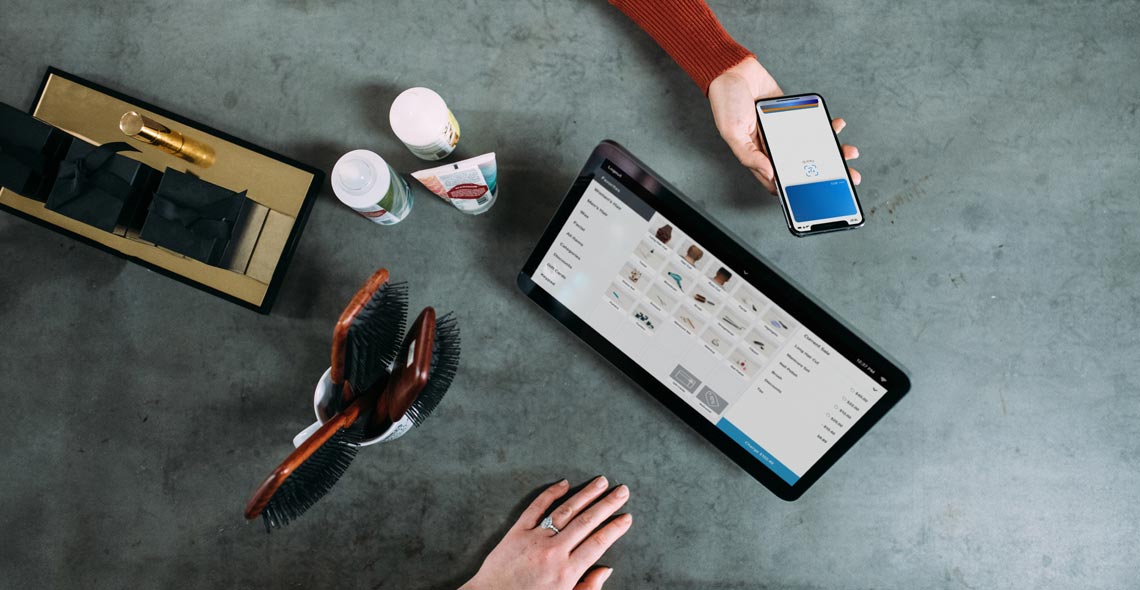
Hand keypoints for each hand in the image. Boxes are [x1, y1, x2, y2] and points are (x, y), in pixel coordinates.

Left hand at [460, 477, 632, 589]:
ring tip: (601, 482)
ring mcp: (534, 539)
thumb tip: (606, 570)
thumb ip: (588, 588)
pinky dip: (550, 493)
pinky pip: (536, 508)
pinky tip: (564, 483)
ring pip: (565, 511)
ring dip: (585, 494)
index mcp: (566, 573)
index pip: (598, 543)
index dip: (615, 528)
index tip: (626, 517)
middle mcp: (553, 552)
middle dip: (607, 504)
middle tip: (622, 491)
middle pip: (586, 522)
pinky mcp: (516, 533)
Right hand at [707, 57, 861, 194]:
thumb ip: (749, 155)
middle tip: (846, 176)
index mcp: (757, 155)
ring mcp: (784, 132)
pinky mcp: (792, 117)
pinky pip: (812, 124)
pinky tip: (837, 126)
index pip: (779, 180)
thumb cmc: (725, 102)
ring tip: (849, 152)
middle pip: (801, 166)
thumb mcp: (733, 132)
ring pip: (811, 147)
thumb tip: (769, 174)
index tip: (817, 194)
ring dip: (831, 150)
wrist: (735, 71)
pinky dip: (826, 126)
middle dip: (824, 172)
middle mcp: (772, 147)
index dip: (796, 190)